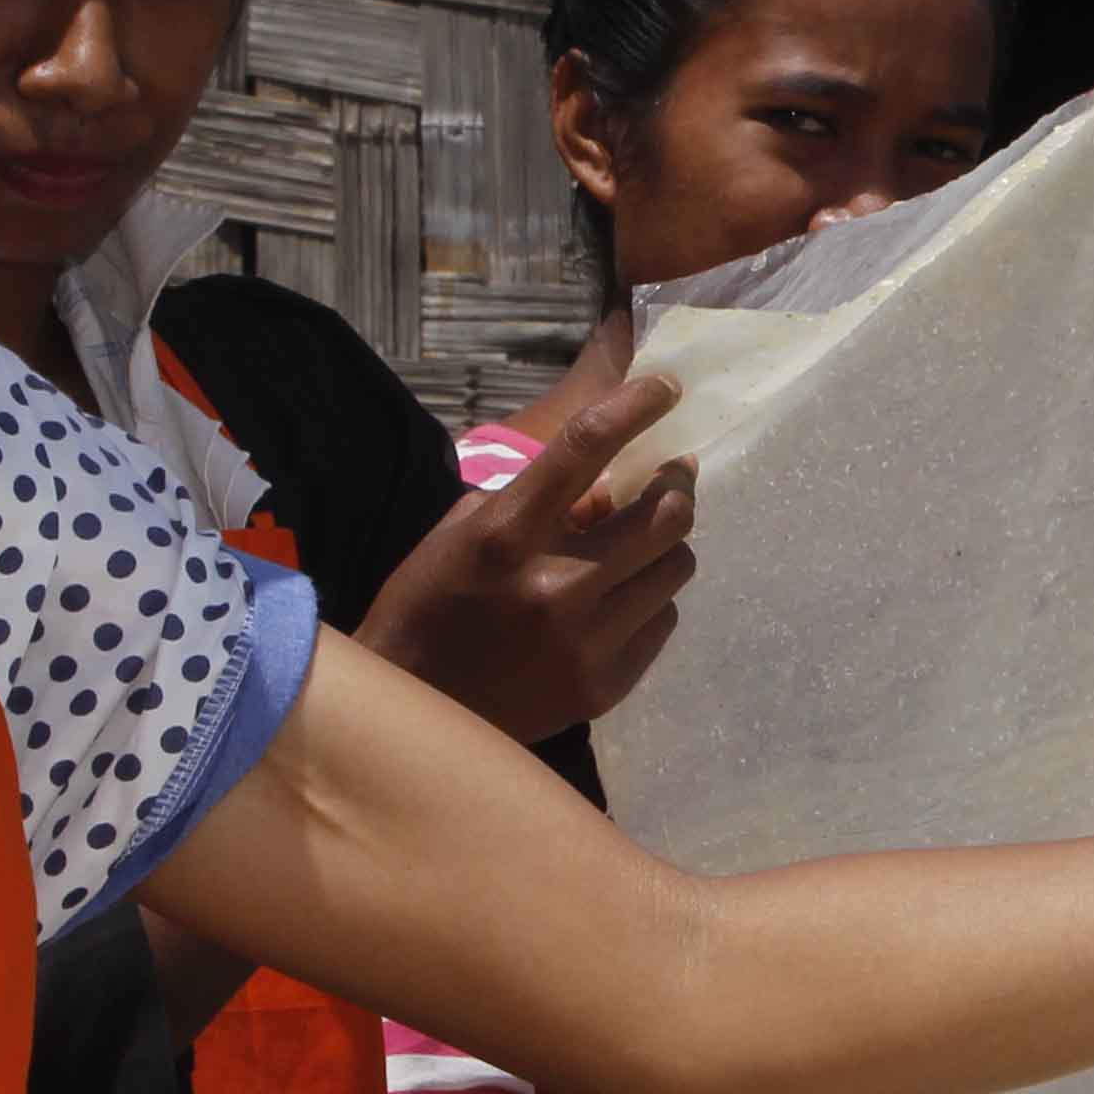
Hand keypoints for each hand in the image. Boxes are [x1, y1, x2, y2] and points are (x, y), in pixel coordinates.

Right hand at [357, 374, 699, 743]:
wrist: (416, 706)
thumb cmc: (431, 602)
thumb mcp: (462, 530)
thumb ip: (535, 500)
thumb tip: (609, 487)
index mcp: (506, 533)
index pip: (586, 446)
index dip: (636, 405)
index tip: (667, 388)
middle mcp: (555, 583)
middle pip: (667, 515)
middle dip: (677, 485)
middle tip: (672, 478)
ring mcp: (585, 640)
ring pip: (676, 568)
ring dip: (665, 546)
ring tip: (640, 545)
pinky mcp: (605, 684)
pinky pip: (664, 620)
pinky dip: (649, 600)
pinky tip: (619, 600)